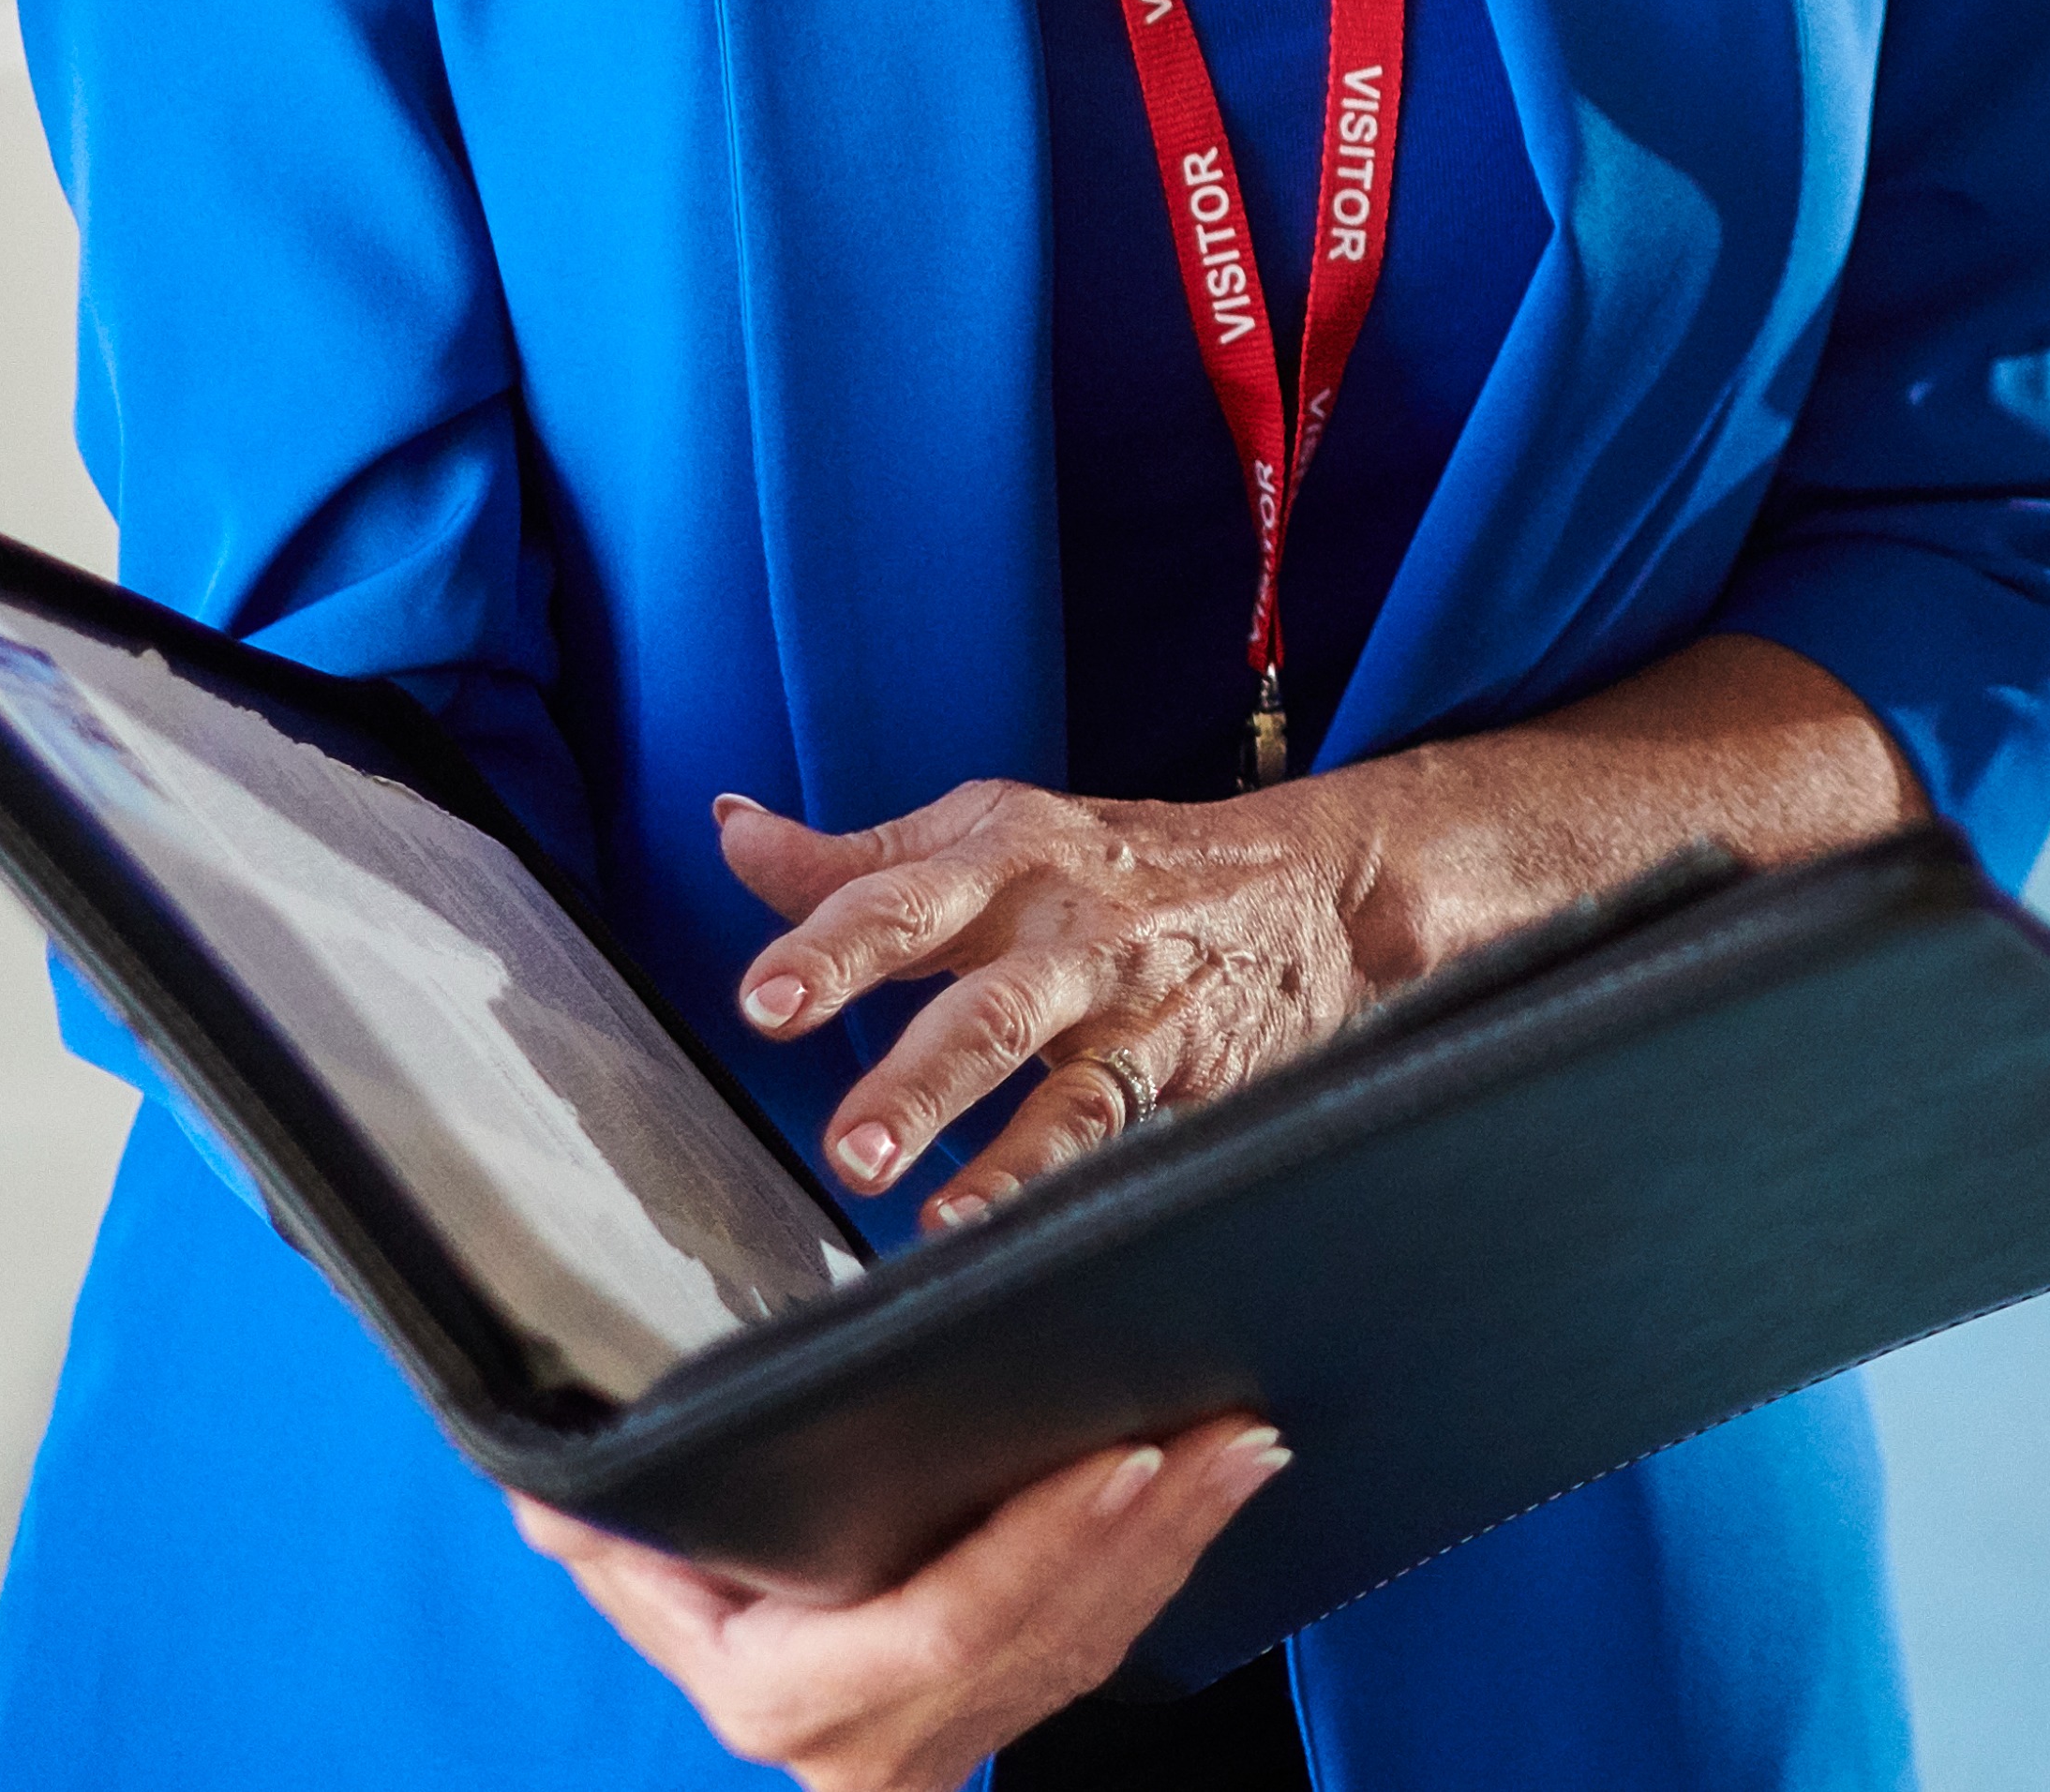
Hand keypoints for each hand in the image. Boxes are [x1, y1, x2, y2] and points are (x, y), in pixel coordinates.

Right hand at [522, 1420, 1290, 1791]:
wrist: (755, 1694)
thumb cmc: (695, 1608)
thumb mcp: (637, 1576)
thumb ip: (608, 1531)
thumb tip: (552, 1492)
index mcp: (783, 1697)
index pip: (941, 1623)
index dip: (1037, 1548)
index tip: (1119, 1460)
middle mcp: (873, 1737)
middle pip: (1040, 1631)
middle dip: (1148, 1528)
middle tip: (1226, 1431)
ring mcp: (948, 1734)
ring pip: (1091, 1641)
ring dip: (1183, 1539)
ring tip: (1246, 1444)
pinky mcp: (1003, 1711)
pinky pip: (1103, 1643)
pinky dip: (1167, 1564)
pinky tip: (1217, 1493)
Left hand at [720, 780, 1400, 1228]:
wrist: (1315, 884)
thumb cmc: (1122, 863)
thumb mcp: (996, 832)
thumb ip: (860, 858)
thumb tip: (734, 835)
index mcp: (1005, 857)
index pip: (901, 899)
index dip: (831, 949)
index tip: (766, 1002)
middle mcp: (1065, 926)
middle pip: (984, 999)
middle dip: (914, 1074)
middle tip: (845, 1143)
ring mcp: (1129, 1000)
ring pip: (1056, 1076)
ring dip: (989, 1145)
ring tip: (917, 1203)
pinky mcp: (1180, 1063)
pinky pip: (1109, 1124)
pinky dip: (1046, 1173)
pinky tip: (987, 1217)